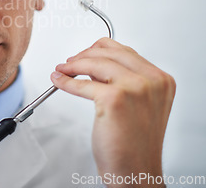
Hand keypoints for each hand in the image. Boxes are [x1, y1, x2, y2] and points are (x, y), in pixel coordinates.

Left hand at [51, 37, 175, 187]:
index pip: (125, 51)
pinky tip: (60, 81)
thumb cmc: (135, 142)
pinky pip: (82, 84)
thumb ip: (125, 79)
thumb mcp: (139, 102)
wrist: (136, 171)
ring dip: (72, 65)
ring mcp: (135, 87)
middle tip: (69, 62)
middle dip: (84, 55)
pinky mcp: (115, 98)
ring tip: (62, 70)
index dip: (99, 50)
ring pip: (94, 63)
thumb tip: (94, 63)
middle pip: (109, 52)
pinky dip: (66, 82)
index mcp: (161, 79)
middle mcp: (152, 81)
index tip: (84, 55)